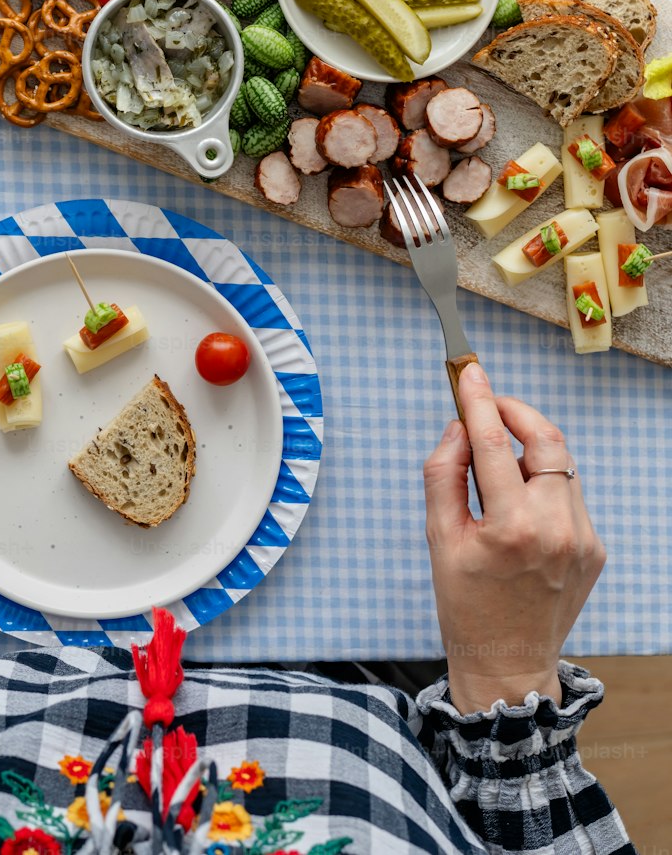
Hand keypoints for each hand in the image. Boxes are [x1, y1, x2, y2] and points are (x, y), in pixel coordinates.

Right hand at [423, 363, 605, 714]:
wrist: (508, 661)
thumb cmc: (465, 602)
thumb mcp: (438, 537)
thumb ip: (443, 474)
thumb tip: (458, 428)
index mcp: (510, 529)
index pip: (495, 444)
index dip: (479, 401)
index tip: (469, 372)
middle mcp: (555, 529)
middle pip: (545, 440)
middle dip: (516, 412)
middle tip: (489, 405)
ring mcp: (583, 539)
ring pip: (562, 464)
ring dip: (530, 449)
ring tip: (499, 462)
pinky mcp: (595, 547)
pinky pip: (570, 494)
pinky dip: (543, 484)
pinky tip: (519, 504)